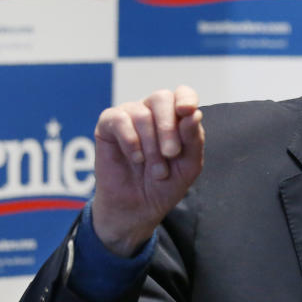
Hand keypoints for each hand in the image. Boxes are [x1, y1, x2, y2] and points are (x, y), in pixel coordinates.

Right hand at [91, 87, 204, 256]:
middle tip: (171, 154)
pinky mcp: (108, 125)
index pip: (182, 93)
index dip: (186, 98)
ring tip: (156, 170)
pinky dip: (131, 141)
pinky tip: (136, 159)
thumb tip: (194, 113)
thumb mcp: (188, 166)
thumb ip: (193, 140)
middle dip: (168, 127)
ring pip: (142, 114)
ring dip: (151, 145)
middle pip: (161, 98)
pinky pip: (119, 120)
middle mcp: (153, 111)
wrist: (138, 208)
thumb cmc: (165, 185)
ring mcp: (129, 115)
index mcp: (176, 117)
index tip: (187, 111)